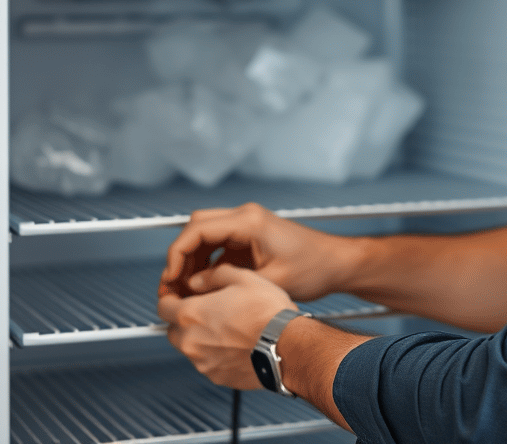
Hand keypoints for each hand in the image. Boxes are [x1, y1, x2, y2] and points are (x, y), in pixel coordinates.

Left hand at [156, 263, 294, 389]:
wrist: (287, 346)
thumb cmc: (268, 313)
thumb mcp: (242, 277)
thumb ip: (212, 276)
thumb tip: (197, 281)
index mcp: (191, 315)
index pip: (162, 307)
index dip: (170, 298)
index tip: (180, 297)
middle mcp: (191, 342)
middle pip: (173, 330)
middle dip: (185, 320)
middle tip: (207, 311)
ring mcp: (203, 363)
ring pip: (191, 348)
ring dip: (202, 338)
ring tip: (229, 328)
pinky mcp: (217, 377)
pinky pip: (209, 363)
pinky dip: (217, 354)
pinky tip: (237, 344)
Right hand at [159, 202, 356, 301]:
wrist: (337, 264)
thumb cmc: (314, 268)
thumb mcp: (270, 282)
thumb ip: (228, 284)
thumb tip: (194, 287)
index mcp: (249, 221)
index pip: (197, 229)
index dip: (177, 254)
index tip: (169, 278)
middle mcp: (246, 217)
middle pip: (196, 228)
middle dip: (180, 256)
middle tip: (172, 285)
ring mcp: (248, 225)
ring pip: (205, 236)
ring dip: (192, 260)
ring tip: (184, 289)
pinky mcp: (250, 236)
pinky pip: (218, 245)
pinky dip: (207, 262)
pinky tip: (203, 285)